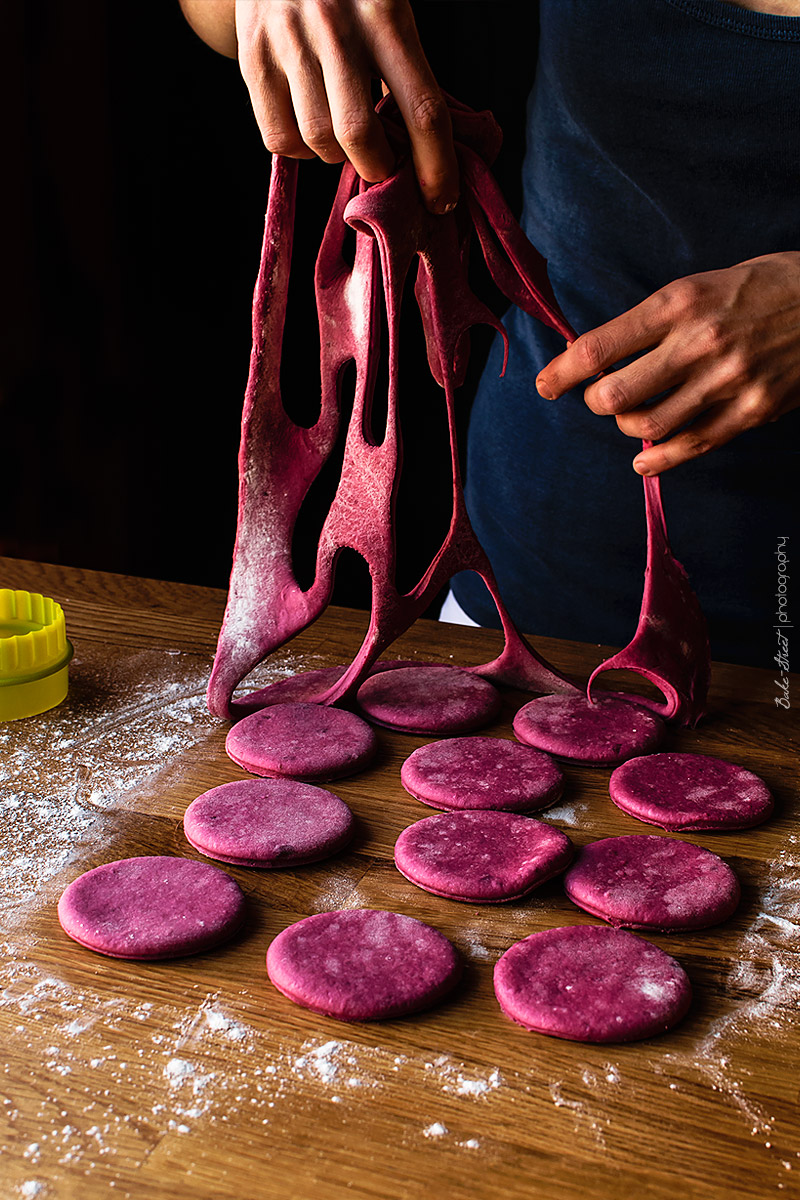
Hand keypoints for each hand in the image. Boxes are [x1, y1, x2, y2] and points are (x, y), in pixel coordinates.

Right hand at [235, 0, 458, 211]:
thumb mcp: (388, 11)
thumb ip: (405, 73)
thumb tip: (422, 157)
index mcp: (385, 15)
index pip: (422, 110)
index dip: (436, 167)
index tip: (441, 200)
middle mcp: (334, 25)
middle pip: (360, 135)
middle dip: (378, 167)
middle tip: (383, 165)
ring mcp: (288, 40)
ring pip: (318, 141)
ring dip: (338, 157)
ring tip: (345, 138)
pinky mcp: (253, 55)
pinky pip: (278, 138)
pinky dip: (300, 151)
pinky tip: (310, 130)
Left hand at [535, 252, 799, 473]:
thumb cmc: (763, 287)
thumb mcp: (703, 285)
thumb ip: (653, 321)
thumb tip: (594, 355)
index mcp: (679, 302)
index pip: (598, 348)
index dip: (561, 373)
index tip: (545, 385)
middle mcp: (699, 342)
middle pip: (614, 395)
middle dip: (595, 403)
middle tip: (600, 398)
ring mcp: (727, 380)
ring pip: (647, 425)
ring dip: (628, 427)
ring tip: (633, 417)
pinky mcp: (752, 410)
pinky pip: (691, 446)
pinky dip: (658, 460)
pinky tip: (645, 460)